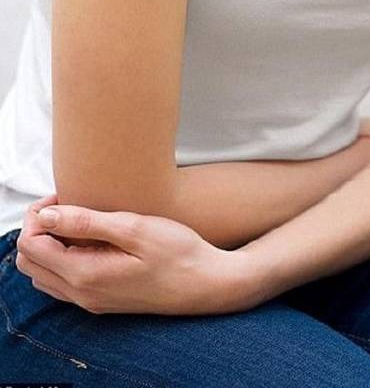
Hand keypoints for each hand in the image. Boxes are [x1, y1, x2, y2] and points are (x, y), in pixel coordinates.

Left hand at [15, 195, 260, 314]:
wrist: (208, 284)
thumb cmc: (179, 253)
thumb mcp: (135, 229)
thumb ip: (86, 222)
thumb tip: (46, 215)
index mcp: (85, 275)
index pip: (31, 246)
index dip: (39, 216)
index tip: (63, 197)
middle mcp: (82, 294)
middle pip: (30, 263)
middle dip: (39, 230)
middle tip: (67, 207)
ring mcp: (93, 301)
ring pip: (45, 276)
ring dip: (49, 247)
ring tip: (77, 223)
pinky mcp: (105, 302)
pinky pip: (65, 284)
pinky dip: (63, 261)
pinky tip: (91, 243)